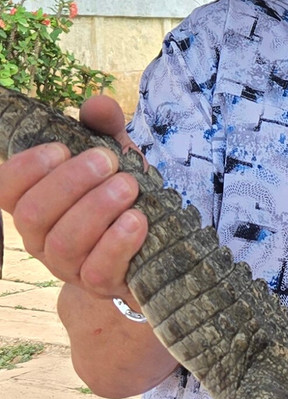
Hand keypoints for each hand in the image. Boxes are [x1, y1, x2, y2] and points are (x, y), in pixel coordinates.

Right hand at [0, 94, 147, 304]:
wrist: (153, 252)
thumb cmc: (122, 199)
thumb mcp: (115, 160)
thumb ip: (104, 131)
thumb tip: (99, 103)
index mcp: (32, 204)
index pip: (4, 189)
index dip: (25, 168)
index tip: (61, 147)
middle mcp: (39, 238)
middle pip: (33, 213)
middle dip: (71, 182)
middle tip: (108, 160)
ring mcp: (67, 266)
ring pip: (65, 241)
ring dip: (97, 209)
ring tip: (128, 186)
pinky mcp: (98, 285)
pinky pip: (98, 269)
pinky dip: (118, 242)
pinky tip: (138, 220)